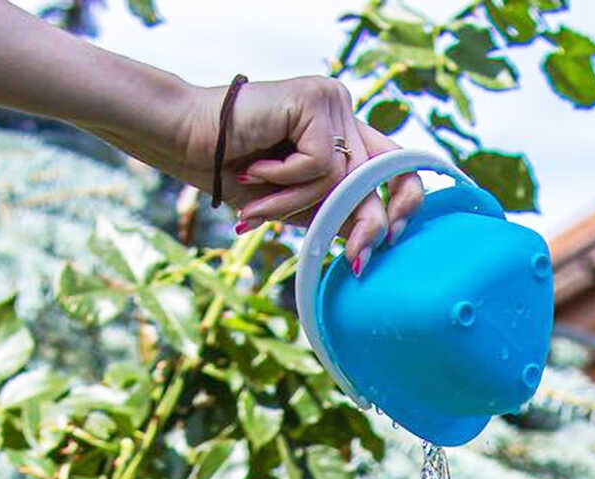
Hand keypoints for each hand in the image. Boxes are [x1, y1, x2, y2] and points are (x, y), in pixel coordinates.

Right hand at [172, 76, 422, 261]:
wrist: (188, 140)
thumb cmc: (235, 174)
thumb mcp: (299, 202)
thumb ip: (337, 212)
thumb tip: (383, 238)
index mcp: (344, 130)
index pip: (396, 161)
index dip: (407, 197)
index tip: (397, 236)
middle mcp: (341, 109)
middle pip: (373, 177)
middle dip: (361, 224)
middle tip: (354, 262)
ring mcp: (329, 100)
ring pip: (342, 177)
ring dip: (297, 203)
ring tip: (256, 206)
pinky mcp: (313, 99)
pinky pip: (320, 163)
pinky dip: (287, 180)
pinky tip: (253, 169)